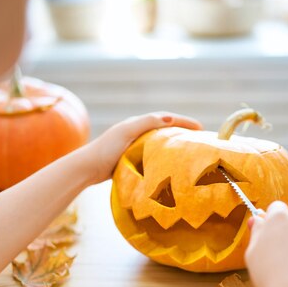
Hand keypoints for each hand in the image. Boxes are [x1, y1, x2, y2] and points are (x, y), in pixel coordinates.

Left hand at [82, 112, 201, 183]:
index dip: (184, 121)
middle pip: (163, 129)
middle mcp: (135, 132)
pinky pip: (152, 155)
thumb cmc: (106, 149)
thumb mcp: (127, 133)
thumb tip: (170, 118)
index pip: (165, 118)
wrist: (86, 168)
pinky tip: (168, 167)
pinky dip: (163, 157)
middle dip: (181, 131)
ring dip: (173, 145)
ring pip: (158, 143)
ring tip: (188, 152)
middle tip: (198, 139)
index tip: (200, 128)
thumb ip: (146, 123)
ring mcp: (132, 146)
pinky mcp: (129, 159)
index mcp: (136, 123)